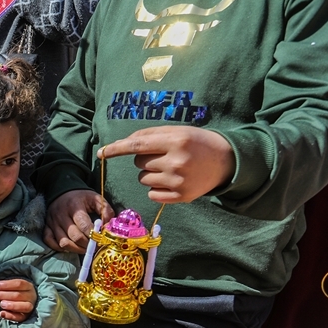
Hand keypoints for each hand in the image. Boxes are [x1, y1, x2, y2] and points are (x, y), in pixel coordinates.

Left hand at [0, 279, 37, 321]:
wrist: (25, 302)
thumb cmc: (16, 292)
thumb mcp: (13, 286)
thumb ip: (6, 286)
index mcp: (28, 286)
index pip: (18, 284)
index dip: (6, 285)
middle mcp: (31, 296)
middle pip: (18, 295)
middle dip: (4, 295)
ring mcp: (30, 307)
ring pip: (23, 306)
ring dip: (11, 305)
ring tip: (1, 304)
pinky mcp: (26, 317)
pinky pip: (20, 317)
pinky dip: (10, 316)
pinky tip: (2, 313)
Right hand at [43, 189, 115, 253]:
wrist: (62, 192)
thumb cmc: (81, 198)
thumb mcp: (95, 199)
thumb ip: (105, 210)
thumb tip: (108, 226)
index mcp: (74, 207)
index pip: (84, 226)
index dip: (94, 236)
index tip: (101, 240)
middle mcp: (61, 215)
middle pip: (75, 237)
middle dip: (87, 245)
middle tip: (95, 247)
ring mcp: (52, 223)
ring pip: (63, 243)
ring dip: (76, 249)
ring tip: (85, 249)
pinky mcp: (46, 227)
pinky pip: (50, 242)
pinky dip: (60, 248)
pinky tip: (70, 247)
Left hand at [99, 126, 235, 202]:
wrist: (226, 160)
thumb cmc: (196, 142)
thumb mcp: (177, 131)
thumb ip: (150, 134)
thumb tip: (123, 143)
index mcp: (175, 141)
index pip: (137, 145)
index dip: (117, 149)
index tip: (101, 153)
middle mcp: (177, 162)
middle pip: (138, 163)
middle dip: (145, 159)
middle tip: (164, 156)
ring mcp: (179, 182)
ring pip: (143, 179)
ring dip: (150, 174)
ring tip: (171, 168)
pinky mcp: (181, 197)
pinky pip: (152, 194)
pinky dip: (157, 188)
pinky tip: (173, 181)